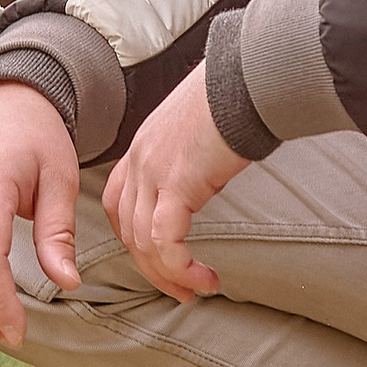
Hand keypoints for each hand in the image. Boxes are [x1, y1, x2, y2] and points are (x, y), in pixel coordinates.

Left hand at [103, 63, 251, 302]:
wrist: (248, 78)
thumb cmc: (237, 97)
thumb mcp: (201, 131)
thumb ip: (192, 156)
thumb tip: (209, 172)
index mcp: (143, 147)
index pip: (118, 203)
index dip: (133, 238)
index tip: (159, 260)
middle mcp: (140, 160)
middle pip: (127, 230)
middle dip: (151, 267)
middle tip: (179, 289)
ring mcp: (153, 171)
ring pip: (143, 242)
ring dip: (169, 275)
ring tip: (195, 289)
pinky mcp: (176, 183)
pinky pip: (165, 241)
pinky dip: (181, 267)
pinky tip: (203, 277)